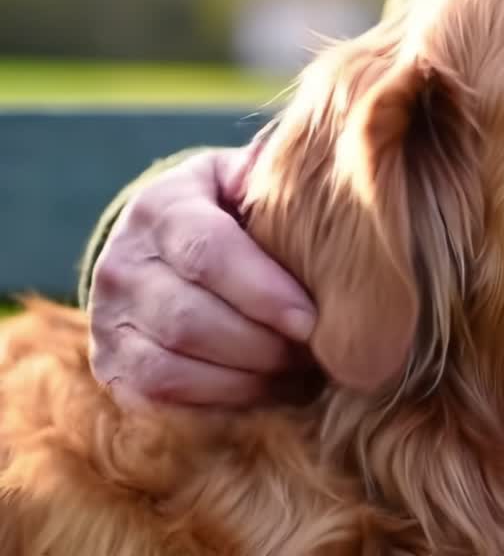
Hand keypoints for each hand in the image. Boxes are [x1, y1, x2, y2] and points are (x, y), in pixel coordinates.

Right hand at [87, 147, 317, 407]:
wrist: (167, 249)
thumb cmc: (233, 213)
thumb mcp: (246, 182)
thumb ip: (276, 180)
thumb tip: (320, 176)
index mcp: (161, 208)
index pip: (208, 255)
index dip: (263, 294)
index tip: (312, 320)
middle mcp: (121, 265)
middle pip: (191, 321)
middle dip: (263, 346)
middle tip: (313, 351)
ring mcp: (108, 320)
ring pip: (174, 367)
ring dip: (245, 379)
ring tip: (294, 371)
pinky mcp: (112, 368)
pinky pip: (162, 401)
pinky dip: (219, 403)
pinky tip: (262, 389)